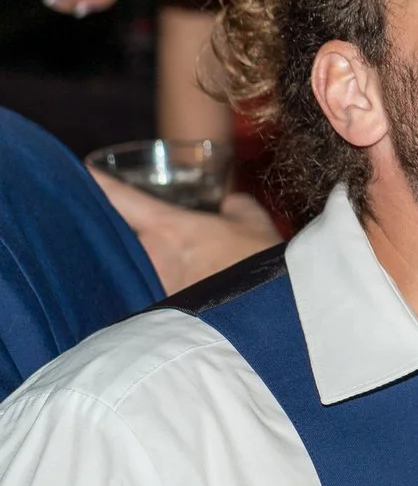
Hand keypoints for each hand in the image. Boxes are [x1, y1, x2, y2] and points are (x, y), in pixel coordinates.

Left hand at [93, 170, 280, 294]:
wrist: (262, 314)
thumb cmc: (256, 263)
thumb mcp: (254, 222)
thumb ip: (236, 205)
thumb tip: (229, 205)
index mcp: (167, 227)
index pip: (120, 198)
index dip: (99, 182)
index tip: (86, 171)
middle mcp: (151, 256)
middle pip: (127, 232)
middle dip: (132, 224)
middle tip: (143, 216)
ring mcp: (155, 284)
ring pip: (143, 259)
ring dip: (153, 253)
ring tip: (176, 250)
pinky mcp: (165, 308)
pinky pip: (158, 282)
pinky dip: (167, 276)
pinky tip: (188, 277)